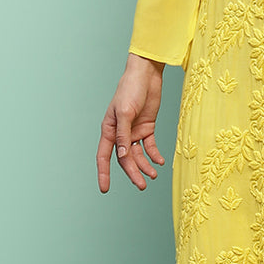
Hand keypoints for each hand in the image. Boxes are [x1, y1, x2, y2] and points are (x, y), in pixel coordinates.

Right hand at [97, 54, 165, 192]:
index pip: (104, 156)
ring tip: (153, 175)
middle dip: (133, 173)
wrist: (146, 75)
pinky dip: (154, 155)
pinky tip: (159, 162)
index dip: (104, 173)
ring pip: (138, 155)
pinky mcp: (147, 128)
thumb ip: (123, 134)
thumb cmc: (130, 89)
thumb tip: (123, 156)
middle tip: (142, 186)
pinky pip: (149, 146)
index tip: (105, 189)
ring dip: (145, 166)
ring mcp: (133, 131)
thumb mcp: (126, 112)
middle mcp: (120, 133)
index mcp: (109, 130)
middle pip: (125, 159)